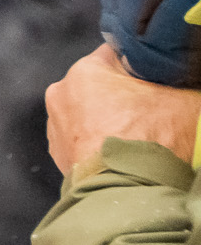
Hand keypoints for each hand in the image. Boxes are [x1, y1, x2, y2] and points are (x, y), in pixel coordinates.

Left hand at [45, 44, 200, 174]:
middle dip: (126, 94)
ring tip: (140, 135)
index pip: (117, 53)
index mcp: (85, 71)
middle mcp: (61, 94)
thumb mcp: (184, 99)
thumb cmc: (152, 141)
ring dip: (111, 120)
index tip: (158, 76)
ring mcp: (56, 126)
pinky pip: (85, 139)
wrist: (129, 191)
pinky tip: (125, 150)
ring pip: (91, 112)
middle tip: (154, 109)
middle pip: (102, 85)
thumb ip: (182, 82)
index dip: (142, 64)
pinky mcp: (59, 155)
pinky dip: (101, 142)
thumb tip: (187, 82)